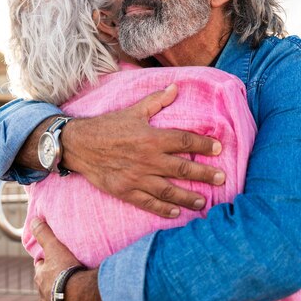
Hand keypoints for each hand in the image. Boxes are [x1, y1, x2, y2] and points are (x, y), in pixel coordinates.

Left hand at [31, 218, 105, 300]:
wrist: (78, 297)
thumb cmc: (66, 271)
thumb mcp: (54, 247)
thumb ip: (44, 233)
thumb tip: (33, 219)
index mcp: (41, 278)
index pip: (40, 268)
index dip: (44, 264)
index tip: (49, 261)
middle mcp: (43, 296)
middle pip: (44, 289)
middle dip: (49, 285)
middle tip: (59, 280)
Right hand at [62, 84, 223, 217]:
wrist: (79, 144)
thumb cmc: (107, 126)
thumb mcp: (132, 110)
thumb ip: (156, 101)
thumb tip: (176, 88)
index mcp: (151, 138)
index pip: (184, 141)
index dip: (203, 145)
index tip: (218, 148)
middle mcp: (148, 159)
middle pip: (183, 169)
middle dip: (204, 174)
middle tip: (222, 179)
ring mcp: (137, 178)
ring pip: (169, 191)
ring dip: (189, 197)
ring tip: (204, 202)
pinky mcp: (126, 191)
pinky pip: (149, 203)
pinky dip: (164, 209)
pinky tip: (176, 213)